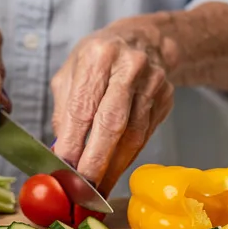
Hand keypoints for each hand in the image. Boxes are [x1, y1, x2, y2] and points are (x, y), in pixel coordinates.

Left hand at [51, 20, 176, 195]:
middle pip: (112, 123)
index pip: (83, 107)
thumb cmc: (100, 58)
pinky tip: (114, 171)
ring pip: (133, 135)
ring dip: (113, 167)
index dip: (74, 141)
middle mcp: (128, 67)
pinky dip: (127, 158)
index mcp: (98, 56)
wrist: (144, 40)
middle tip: (82, 187)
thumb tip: (61, 150)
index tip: (63, 166)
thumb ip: (64, 109)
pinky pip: (145, 136)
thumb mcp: (72, 71)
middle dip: (96, 160)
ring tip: (98, 188)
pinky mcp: (165, 99)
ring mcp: (152, 83)